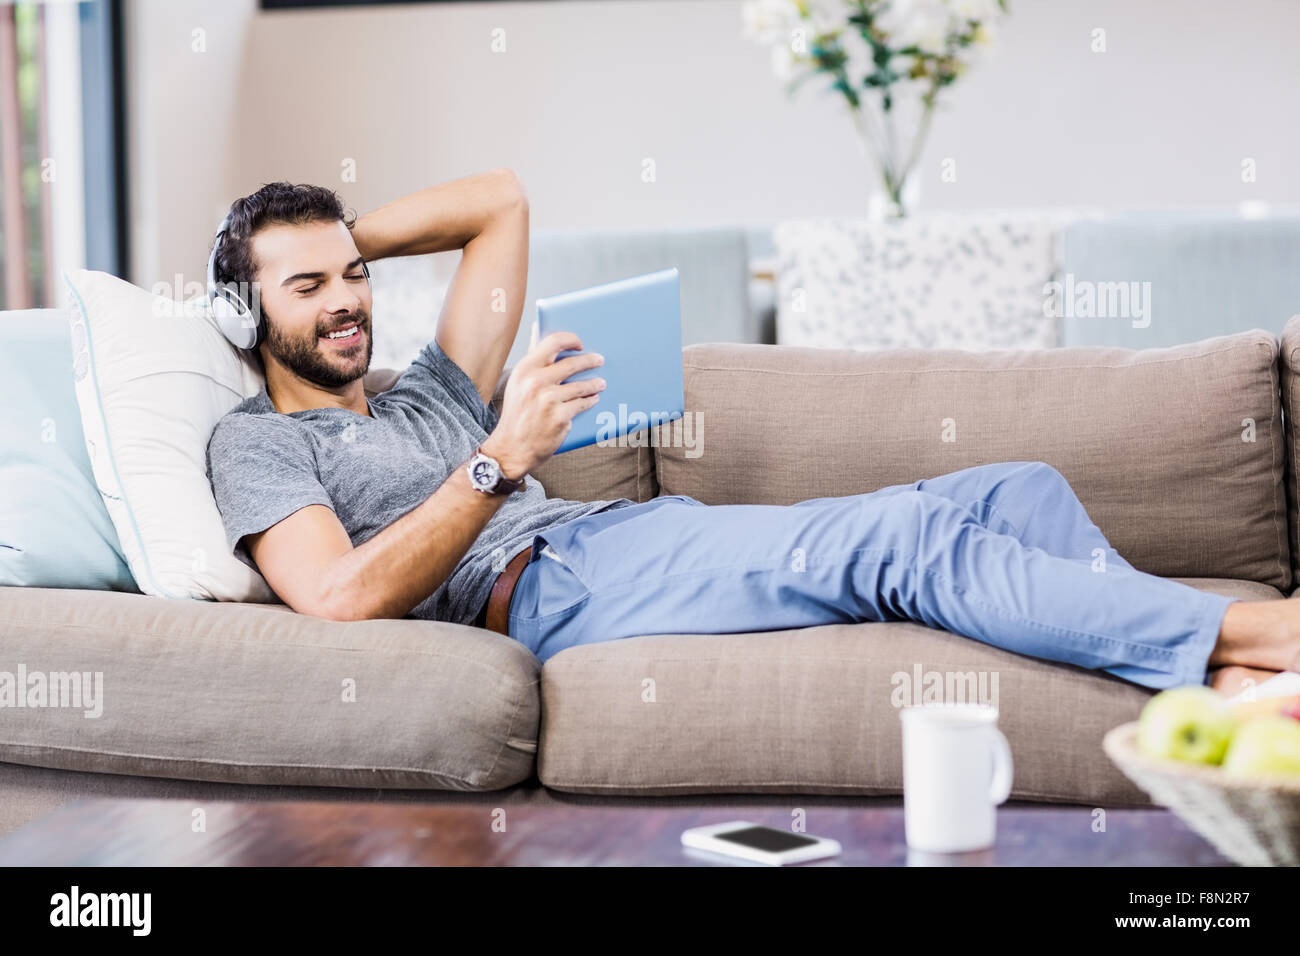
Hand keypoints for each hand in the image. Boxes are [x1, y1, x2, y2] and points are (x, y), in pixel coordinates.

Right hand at [481, 331, 605, 477]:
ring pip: (581, 385)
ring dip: (594, 383)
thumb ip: (533, 363)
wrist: (512, 447)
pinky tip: (593, 399)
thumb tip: (543, 336)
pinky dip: (590, 401)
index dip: (570, 340)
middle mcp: (536, 382)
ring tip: (600, 383)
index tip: (579, 344)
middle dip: (590, 361)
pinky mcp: (560, 416)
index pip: (553, 342)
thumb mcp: (517, 384)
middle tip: (599, 360)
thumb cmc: (517, 414)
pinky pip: (582, 404)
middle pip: (572, 363)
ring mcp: (549, 400)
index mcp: (525, 369)